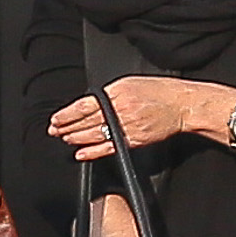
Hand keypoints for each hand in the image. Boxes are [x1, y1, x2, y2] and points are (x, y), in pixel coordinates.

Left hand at [49, 74, 209, 160]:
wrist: (181, 105)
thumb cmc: (158, 91)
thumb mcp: (130, 83)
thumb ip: (109, 93)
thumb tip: (89, 103)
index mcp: (117, 93)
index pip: (84, 106)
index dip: (67, 114)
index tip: (56, 118)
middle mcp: (120, 110)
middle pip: (86, 122)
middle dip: (67, 127)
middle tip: (54, 131)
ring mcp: (127, 127)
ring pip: (94, 135)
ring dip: (76, 138)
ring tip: (65, 139)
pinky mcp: (134, 141)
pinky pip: (109, 148)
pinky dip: (93, 152)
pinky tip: (81, 153)